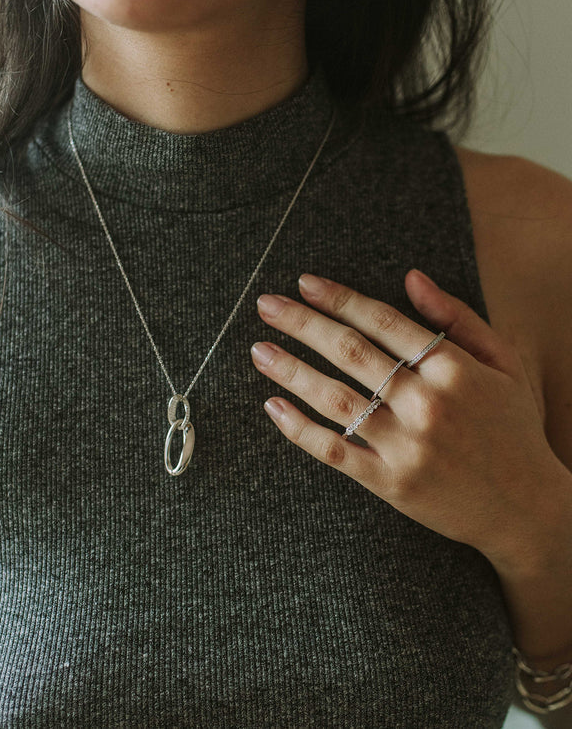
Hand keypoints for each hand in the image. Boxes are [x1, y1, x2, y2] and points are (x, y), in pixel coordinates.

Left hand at [251, 270, 560, 571]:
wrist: (527, 507)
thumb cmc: (512, 428)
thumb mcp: (502, 363)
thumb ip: (457, 318)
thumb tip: (411, 278)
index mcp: (453, 367)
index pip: (381, 320)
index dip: (338, 298)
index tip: (304, 284)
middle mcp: (426, 402)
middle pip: (349, 351)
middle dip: (301, 324)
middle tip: (266, 306)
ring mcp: (406, 445)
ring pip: (334, 398)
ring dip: (290, 370)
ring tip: (259, 351)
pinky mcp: (391, 483)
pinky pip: (334, 450)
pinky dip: (299, 429)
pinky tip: (273, 406)